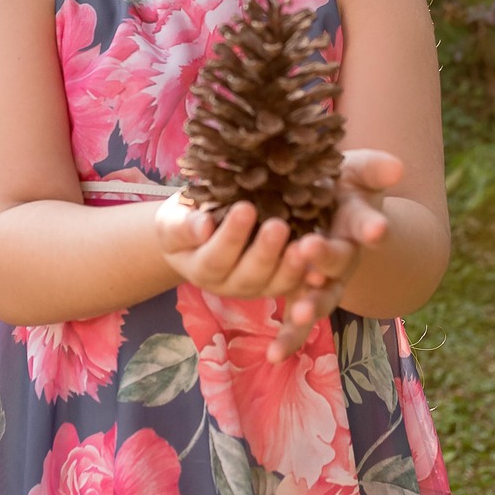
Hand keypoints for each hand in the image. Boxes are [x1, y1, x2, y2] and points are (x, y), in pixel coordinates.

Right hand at [156, 194, 309, 300]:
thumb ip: (182, 226)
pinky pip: (296, 284)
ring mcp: (256, 286)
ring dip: (291, 267)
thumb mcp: (172, 219)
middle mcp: (229, 284)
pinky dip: (309, 276)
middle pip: (249, 276)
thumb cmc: (185, 219)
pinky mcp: (279, 281)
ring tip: (305, 245)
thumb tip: (203, 227)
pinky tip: (321, 260)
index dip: (231, 236)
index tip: (246, 208)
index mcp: (201, 268)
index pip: (215, 257)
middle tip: (279, 226)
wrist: (199, 230)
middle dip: (265, 252)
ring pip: (275, 284)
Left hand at [266, 149, 403, 361]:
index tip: (377, 229)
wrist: (324, 211)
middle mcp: (345, 257)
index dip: (373, 227)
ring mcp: (324, 281)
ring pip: (321, 298)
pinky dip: (288, 338)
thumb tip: (398, 165)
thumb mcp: (356, 171)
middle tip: (310, 248)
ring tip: (300, 312)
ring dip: (312, 305)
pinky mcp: (300, 296)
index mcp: (359, 225)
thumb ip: (374, 169)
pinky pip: (297, 322)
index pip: (369, 225)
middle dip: (326, 257)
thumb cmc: (341, 187)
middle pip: (339, 261)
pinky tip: (274, 355)